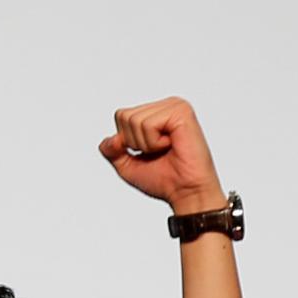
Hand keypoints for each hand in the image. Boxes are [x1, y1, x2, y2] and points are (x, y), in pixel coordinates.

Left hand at [99, 97, 223, 213]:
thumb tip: (111, 139)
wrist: (186, 193)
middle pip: (124, 116)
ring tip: (166, 149)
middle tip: (158, 152)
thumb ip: (111, 150)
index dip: (126, 141)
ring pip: (134, 120)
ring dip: (146, 144)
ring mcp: (175, 106)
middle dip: (135, 142)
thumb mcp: (127, 165)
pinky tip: (172, 145)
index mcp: (156, 113)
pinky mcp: (181, 112)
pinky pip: (149, 124)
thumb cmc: (165, 180)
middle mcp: (166, 105)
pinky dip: (155, 142)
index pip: (121, 115)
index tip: (148, 152)